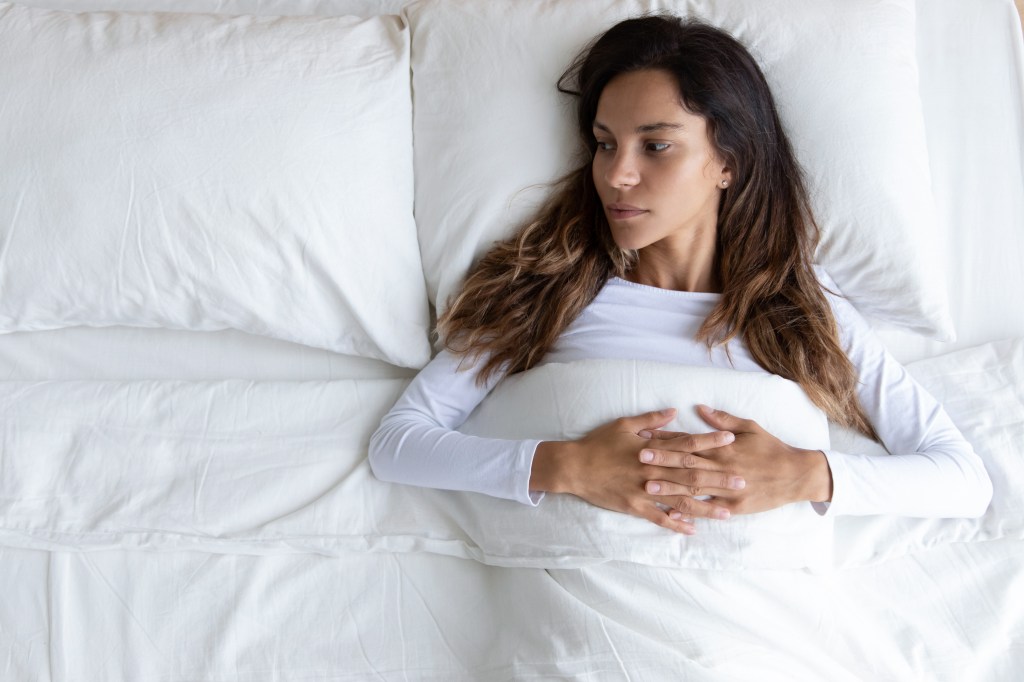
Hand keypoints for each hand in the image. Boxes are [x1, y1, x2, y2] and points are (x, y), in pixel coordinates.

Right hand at [531, 408, 741, 534]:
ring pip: (681, 500)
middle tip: (742, 481)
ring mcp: (644, 491)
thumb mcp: (623, 424)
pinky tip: (693, 529)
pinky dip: (677, 524)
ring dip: (706, 506)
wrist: (573, 467)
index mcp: (651, 449)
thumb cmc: (598, 443)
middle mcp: (652, 471)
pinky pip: (660, 518)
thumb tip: (674, 411)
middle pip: (691, 475)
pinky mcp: (635, 506)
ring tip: (728, 512)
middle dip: (718, 478)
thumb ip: (651, 419)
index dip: (710, 441)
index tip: (731, 439)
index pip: (687, 444)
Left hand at [640, 405, 831, 515]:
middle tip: (638, 457)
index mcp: (723, 447)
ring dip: (670, 486)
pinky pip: (709, 509)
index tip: (647, 435)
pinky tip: (672, 511)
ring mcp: (727, 488)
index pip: (689, 441)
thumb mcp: (749, 427)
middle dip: (662, 460)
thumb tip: (700, 409)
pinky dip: (691, 511)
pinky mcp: (734, 506)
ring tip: (648, 485)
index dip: (667, 438)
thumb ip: (723, 419)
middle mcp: (722, 467)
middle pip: (687, 463)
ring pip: (694, 488)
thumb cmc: (771, 448)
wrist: (796, 474)